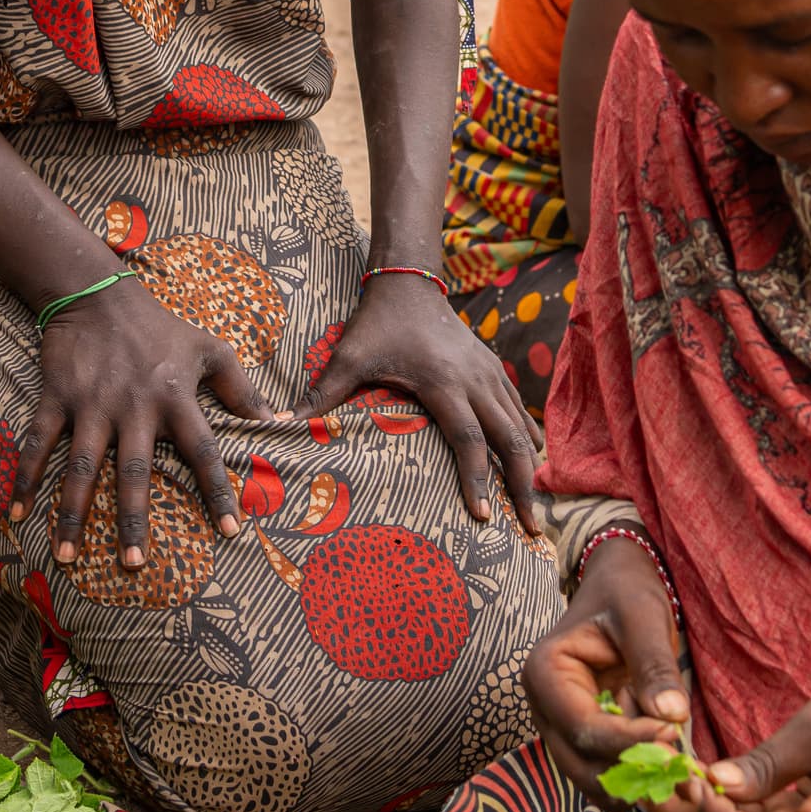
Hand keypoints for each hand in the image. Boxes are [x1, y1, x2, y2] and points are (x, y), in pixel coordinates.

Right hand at [17, 277, 276, 568]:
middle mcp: (133, 407)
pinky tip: (16, 513)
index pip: (203, 451)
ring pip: (82, 469)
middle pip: (134, 472)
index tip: (231, 532)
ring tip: (66, 556)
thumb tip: (278, 421)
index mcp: (174, 398)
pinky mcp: (56, 398)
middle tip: (133, 564)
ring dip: (72, 514)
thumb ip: (241, 389)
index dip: (218, 492)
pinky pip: (37, 443)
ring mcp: (91, 405)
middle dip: (133, 520)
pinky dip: (24, 477)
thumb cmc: (160, 327)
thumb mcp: (209, 349)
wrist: (97, 293)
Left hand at [311, 271, 544, 534]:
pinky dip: (528, 440)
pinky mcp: (494, 371)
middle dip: (521, 486)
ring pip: (521, 428)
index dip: (475, 479)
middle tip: (530, 529)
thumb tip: (276, 428)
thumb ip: (319, 397)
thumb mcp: (347, 358)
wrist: (409, 282)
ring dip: (529, 469)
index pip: (467, 439)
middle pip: (510, 441)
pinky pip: (520, 411)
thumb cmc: (375, 323)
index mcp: (443, 382)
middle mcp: (475, 381)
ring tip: (533, 510)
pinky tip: (532, 465)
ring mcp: (490, 375)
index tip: (481, 516)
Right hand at [522, 536, 691, 796]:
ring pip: (590, 777)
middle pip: (580, 763)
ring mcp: (560, 726)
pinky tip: (670, 772)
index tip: (672, 736)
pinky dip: (636, 779)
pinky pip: (605, 771)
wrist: (618, 588)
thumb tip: (672, 717)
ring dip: (634, 784)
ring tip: (680, 777)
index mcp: (545, 672)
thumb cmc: (626, 594)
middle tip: (681, 774)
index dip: (627, 741)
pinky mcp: (583, 737)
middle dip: (631, 774)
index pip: (582, 726)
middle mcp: (543, 707)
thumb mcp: (643, 618)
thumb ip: (654, 666)